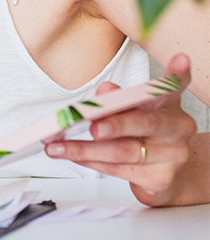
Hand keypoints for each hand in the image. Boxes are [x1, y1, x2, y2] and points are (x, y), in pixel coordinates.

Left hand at [45, 54, 196, 205]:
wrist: (165, 172)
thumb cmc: (142, 134)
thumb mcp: (132, 111)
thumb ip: (119, 99)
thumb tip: (106, 90)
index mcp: (168, 104)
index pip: (174, 86)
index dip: (178, 73)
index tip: (180, 59)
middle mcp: (177, 128)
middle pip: (144, 123)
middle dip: (113, 125)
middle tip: (90, 125)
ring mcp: (172, 156)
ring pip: (124, 151)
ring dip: (86, 149)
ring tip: (58, 146)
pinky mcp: (160, 180)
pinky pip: (118, 170)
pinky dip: (91, 162)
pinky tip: (73, 156)